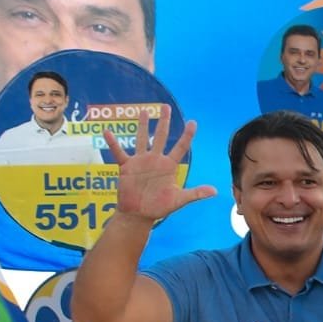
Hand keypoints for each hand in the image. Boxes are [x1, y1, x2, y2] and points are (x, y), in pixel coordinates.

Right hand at [101, 105, 215, 223]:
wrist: (139, 214)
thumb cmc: (159, 207)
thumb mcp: (179, 200)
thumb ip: (195, 193)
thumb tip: (215, 191)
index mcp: (169, 166)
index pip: (180, 147)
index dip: (187, 135)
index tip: (193, 122)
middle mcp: (155, 160)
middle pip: (161, 137)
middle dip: (163, 122)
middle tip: (165, 107)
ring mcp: (140, 161)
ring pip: (142, 139)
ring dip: (142, 126)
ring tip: (143, 111)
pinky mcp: (126, 167)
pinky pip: (118, 152)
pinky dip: (113, 143)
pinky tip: (107, 132)